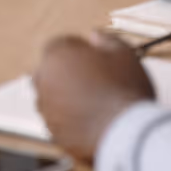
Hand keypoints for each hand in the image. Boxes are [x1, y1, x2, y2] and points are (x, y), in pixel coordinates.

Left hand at [32, 33, 154, 162]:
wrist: (126, 134)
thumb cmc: (125, 90)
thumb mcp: (123, 53)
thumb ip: (105, 40)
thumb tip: (95, 36)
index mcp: (56, 56)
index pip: (60, 45)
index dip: (79, 50)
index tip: (94, 58)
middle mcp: (44, 82)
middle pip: (51, 71)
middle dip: (68, 73)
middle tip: (94, 80)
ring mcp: (47, 110)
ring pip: (53, 98)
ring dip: (67, 98)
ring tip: (95, 104)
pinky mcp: (54, 134)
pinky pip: (60, 122)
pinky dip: (71, 121)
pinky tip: (92, 121)